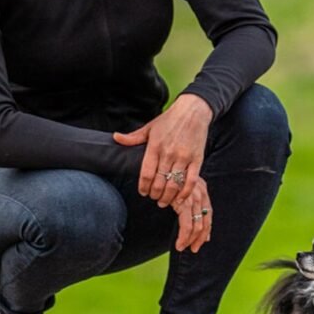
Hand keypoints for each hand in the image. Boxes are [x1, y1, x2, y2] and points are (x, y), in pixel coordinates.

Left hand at [113, 94, 213, 208]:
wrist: (193, 111)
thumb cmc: (169, 119)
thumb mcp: (149, 127)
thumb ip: (133, 137)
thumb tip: (115, 137)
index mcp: (155, 146)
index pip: (146, 173)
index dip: (143, 187)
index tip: (142, 192)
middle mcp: (169, 153)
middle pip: (159, 182)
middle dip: (154, 194)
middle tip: (153, 197)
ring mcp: (184, 157)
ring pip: (174, 184)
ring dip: (168, 197)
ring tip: (163, 202)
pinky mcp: (197, 159)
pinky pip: (191, 181)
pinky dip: (185, 193)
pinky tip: (180, 199)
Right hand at [169, 178, 212, 252]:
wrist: (158, 168)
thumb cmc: (166, 178)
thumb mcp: (180, 187)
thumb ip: (187, 200)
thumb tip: (191, 218)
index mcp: (201, 190)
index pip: (208, 214)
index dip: (207, 229)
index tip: (202, 241)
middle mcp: (200, 193)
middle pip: (205, 222)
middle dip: (200, 238)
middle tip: (193, 249)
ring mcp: (193, 198)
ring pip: (197, 226)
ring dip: (190, 240)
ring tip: (182, 247)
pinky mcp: (183, 202)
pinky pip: (187, 225)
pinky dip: (184, 237)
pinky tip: (178, 244)